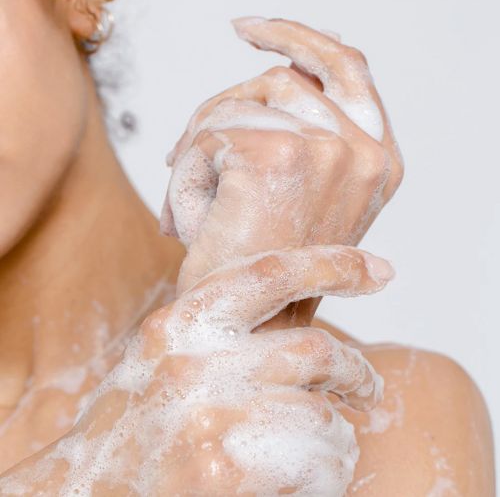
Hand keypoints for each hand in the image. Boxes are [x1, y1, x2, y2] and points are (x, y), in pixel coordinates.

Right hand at [0, 245, 392, 495]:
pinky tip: (300, 483)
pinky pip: (319, 463)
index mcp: (180, 321)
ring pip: (324, 415)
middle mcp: (192, 358)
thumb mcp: (166, 359)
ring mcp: (208, 412)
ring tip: (317, 452)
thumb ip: (220, 336)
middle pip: (314, 349)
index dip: (332, 264)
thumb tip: (295, 325)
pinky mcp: (224, 469)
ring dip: (334, 437)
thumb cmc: (135, 426)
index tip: (380, 269)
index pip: (269, 271)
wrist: (83, 493)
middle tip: (366, 386)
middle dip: (355, 370)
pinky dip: (326, 475)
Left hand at [162, 17, 403, 294]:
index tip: (247, 32)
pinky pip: (210, 135)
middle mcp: (365, 150)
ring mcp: (328, 150)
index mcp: (378, 159)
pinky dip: (187, 173)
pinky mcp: (278, 156)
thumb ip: (300, 132)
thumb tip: (272, 70)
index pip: (345, 67)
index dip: (297, 39)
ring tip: (195, 204)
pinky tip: (188, 219)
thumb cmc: (266, 265)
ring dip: (202, 148)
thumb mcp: (300, 197)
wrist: (251, 327)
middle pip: (280, 77)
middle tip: (188, 153)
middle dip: (223, 107)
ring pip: (238, 103)